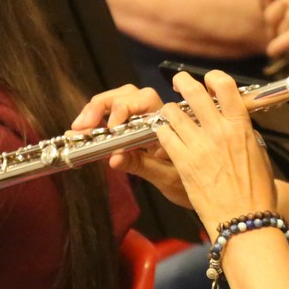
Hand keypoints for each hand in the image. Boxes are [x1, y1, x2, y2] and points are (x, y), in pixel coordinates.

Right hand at [71, 83, 189, 207]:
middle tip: (82, 126)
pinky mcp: (137, 129)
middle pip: (128, 94)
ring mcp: (147, 121)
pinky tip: (84, 131)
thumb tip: (113, 158)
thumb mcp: (166, 179)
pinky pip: (116, 114)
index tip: (110, 128)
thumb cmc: (192, 186)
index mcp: (170, 124)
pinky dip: (98, 118)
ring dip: (97, 109)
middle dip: (102, 105)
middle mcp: (158, 117)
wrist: (210, 194)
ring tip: (79, 128)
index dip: (123, 109)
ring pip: (120, 100)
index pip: (144, 101)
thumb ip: (141, 166)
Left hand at [154, 71, 277, 240]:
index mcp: (241, 127)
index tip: (208, 81)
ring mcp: (198, 146)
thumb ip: (245, 135)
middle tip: (179, 82)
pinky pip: (164, 136)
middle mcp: (218, 131)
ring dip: (170, 110)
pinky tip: (165, 134)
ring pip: (173, 113)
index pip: (225, 86)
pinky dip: (162, 131)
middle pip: (194, 93)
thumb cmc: (256, 192)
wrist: (243, 219)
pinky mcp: (182, 162)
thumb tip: (237, 125)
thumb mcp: (259, 154)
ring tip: (170, 114)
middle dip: (183, 82)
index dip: (213, 78)